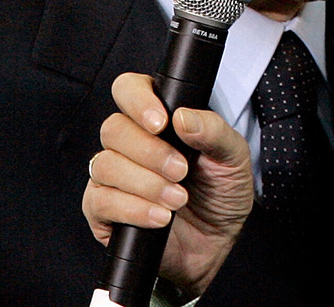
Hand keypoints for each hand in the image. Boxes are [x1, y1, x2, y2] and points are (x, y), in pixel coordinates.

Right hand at [83, 73, 253, 296]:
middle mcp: (130, 142)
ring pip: (105, 164)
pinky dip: (134, 208)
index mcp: (158, 118)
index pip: (129, 89)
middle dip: (150, 152)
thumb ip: (213, 131)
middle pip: (114, 128)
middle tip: (181, 170)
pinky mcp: (102, 210)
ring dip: (146, 183)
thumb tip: (183, 116)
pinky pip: (100, 201)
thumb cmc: (222, 192)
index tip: (161, 123)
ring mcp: (112, 176)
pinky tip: (161, 217)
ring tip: (178, 198)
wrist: (216, 243)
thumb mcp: (233, 157)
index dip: (138, 100)